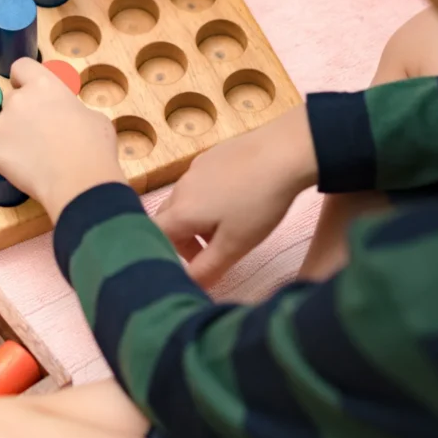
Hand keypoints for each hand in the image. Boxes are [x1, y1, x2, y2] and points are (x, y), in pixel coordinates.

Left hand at [0, 58, 125, 222]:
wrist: (79, 180)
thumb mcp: (92, 117)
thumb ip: (71, 109)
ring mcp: (2, 123)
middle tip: (38, 132)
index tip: (29, 89)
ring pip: (0, 122)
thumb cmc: (93, 148)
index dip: (24, 78)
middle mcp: (18, 99)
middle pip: (11, 98)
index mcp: (44, 85)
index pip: (21, 67)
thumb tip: (68, 117)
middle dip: (22, 112)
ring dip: (10, 132)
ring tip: (29, 154)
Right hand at [155, 105, 317, 286]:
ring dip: (196, 220)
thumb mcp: (235, 245)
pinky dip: (208, 198)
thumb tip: (187, 286)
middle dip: (182, 240)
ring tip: (230, 225)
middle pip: (167, 220)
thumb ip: (207, 269)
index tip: (191, 264)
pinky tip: (238, 198)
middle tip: (213, 250)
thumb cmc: (258, 203)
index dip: (164, 254)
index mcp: (180, 213)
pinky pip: (199, 183)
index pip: (154, 237)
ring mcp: (194, 169)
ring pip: (184, 201)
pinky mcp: (210, 156)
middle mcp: (180, 189)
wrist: (284, 150)